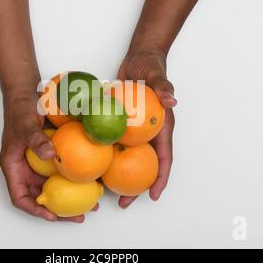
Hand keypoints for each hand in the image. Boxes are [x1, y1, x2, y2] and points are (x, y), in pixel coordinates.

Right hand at [0, 95, 91, 222]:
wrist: (28, 96)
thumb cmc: (20, 110)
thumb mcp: (25, 125)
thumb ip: (35, 140)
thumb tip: (50, 155)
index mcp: (14, 167)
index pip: (20, 197)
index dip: (34, 209)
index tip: (52, 215)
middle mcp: (27, 170)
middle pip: (41, 197)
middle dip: (59, 210)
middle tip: (80, 215)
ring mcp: (40, 164)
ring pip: (55, 186)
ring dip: (71, 196)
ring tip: (92, 203)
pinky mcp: (53, 156)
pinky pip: (64, 171)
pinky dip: (76, 178)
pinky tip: (93, 180)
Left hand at [117, 50, 176, 207]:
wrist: (138, 58)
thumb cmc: (151, 65)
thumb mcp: (157, 74)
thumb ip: (163, 86)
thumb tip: (171, 100)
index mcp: (161, 126)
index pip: (164, 157)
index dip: (160, 177)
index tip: (153, 195)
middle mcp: (148, 133)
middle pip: (144, 165)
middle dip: (136, 186)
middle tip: (124, 203)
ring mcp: (133, 131)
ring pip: (127, 158)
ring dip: (118, 176)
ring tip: (104, 192)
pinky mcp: (120, 125)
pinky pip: (113, 143)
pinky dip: (105, 155)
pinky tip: (92, 164)